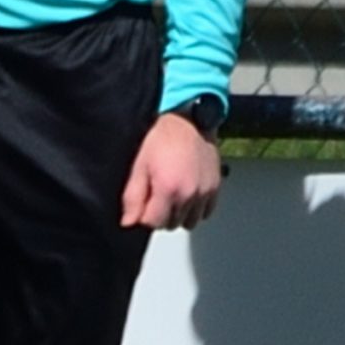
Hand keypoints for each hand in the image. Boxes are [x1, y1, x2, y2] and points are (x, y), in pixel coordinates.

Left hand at [120, 112, 223, 232]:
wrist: (189, 120)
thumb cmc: (162, 138)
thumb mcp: (139, 166)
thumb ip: (132, 197)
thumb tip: (129, 221)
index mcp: (168, 189)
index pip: (153, 223)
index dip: (144, 215)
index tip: (144, 202)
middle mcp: (189, 194)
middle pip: (171, 224)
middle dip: (161, 214)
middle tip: (157, 194)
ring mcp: (205, 192)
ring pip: (189, 222)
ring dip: (179, 214)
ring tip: (173, 195)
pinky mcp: (215, 187)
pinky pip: (205, 212)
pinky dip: (195, 208)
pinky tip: (187, 193)